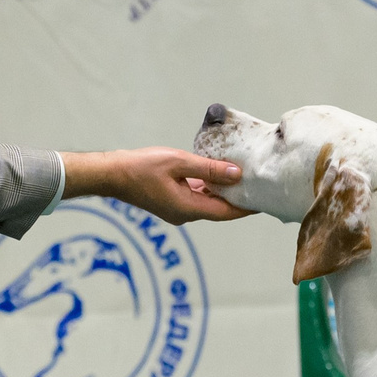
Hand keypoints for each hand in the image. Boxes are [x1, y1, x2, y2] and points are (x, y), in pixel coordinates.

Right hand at [61, 148, 247, 223]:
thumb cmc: (141, 167)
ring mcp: (177, 209)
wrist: (111, 174)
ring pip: (208, 203)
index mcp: (188, 208)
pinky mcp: (171, 201)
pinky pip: (196, 197)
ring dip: (223, 193)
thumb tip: (237, 174)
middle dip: (239, 199)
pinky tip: (217, 175)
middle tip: (258, 186)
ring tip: (243, 178)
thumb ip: (209, 169)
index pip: (227, 212)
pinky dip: (209, 189)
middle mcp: (185, 214)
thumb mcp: (179, 162)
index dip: (247, 207)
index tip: (265, 200)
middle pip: (220, 209)